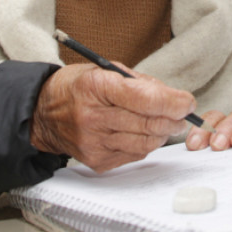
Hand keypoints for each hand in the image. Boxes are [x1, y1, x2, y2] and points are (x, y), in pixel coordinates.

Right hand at [30, 64, 195, 172]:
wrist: (43, 114)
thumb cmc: (77, 88)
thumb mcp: (105, 70)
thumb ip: (139, 83)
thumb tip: (173, 97)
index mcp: (95, 87)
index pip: (143, 98)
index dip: (172, 102)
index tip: (187, 102)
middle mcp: (93, 117)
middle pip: (148, 123)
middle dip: (174, 118)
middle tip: (184, 113)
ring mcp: (94, 142)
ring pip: (145, 142)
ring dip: (163, 132)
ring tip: (166, 122)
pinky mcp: (97, 161)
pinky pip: (135, 154)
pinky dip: (146, 143)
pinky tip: (142, 132)